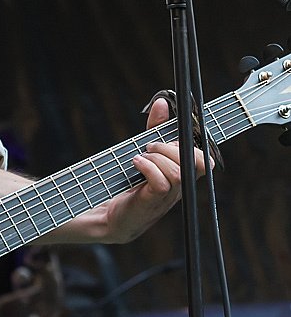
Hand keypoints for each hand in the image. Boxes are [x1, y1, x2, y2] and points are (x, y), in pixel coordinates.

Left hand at [103, 97, 210, 242]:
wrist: (112, 214)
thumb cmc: (131, 181)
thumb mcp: (146, 150)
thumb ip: (156, 128)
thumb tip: (162, 102)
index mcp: (183, 174)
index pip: (205, 160)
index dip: (197, 146)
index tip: (176, 136)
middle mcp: (180, 187)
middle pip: (197, 164)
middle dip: (173, 147)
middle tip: (150, 146)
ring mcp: (168, 197)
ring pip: (178, 172)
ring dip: (157, 157)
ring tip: (141, 157)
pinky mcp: (151, 202)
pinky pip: (161, 183)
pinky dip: (148, 167)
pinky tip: (136, 163)